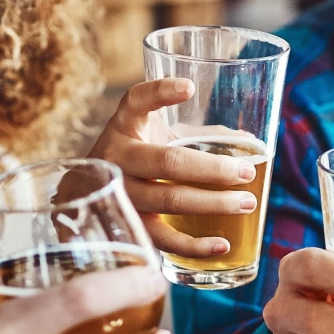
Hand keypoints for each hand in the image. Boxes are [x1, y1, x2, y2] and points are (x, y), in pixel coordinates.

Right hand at [90, 78, 258, 259]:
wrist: (83, 196)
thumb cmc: (133, 160)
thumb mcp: (154, 138)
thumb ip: (196, 137)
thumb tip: (249, 141)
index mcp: (124, 127)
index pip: (136, 102)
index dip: (160, 93)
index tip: (188, 88)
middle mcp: (117, 158)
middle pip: (168, 162)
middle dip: (213, 168)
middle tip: (246, 173)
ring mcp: (119, 195)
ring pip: (169, 200)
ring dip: (213, 204)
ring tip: (247, 204)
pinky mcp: (127, 228)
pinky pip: (163, 238)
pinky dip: (195, 245)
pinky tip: (222, 244)